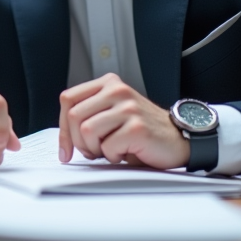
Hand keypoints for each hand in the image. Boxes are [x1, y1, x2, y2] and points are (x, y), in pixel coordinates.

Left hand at [58, 73, 188, 168]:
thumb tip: (63, 136)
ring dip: (95, 149)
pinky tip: (127, 152)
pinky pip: (108, 147)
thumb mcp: (112, 113)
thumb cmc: (142, 131)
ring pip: (86, 131)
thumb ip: (89, 114)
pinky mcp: (137, 127)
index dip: (62, 128)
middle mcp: (117, 90)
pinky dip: (113, 156)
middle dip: (78, 142)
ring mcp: (128, 107)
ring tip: (111, 150)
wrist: (177, 139)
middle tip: (93, 152)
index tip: (66, 149)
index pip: (68, 99)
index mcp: (108, 84)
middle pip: (73, 116)